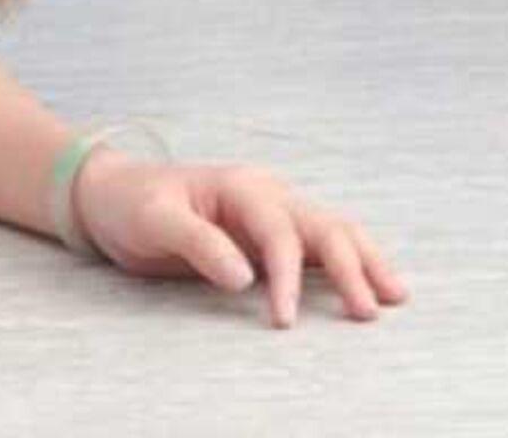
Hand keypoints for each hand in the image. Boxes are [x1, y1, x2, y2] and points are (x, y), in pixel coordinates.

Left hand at [71, 149, 411, 327]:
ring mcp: (273, 212)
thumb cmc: (130, 204)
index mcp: (240, 187)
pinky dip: (349, 263)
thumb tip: (244, 278)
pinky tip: (371, 286)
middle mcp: (266, 195)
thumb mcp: (151, 220)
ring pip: (333, 232)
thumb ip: (196, 243)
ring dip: (364, 261)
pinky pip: (319, 246)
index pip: (279, 233)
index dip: (286, 278)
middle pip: (323, 227)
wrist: (111, 195)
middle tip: (370, 311)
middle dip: (351, 267)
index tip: (283, 320)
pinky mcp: (270, 235)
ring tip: (395, 296)